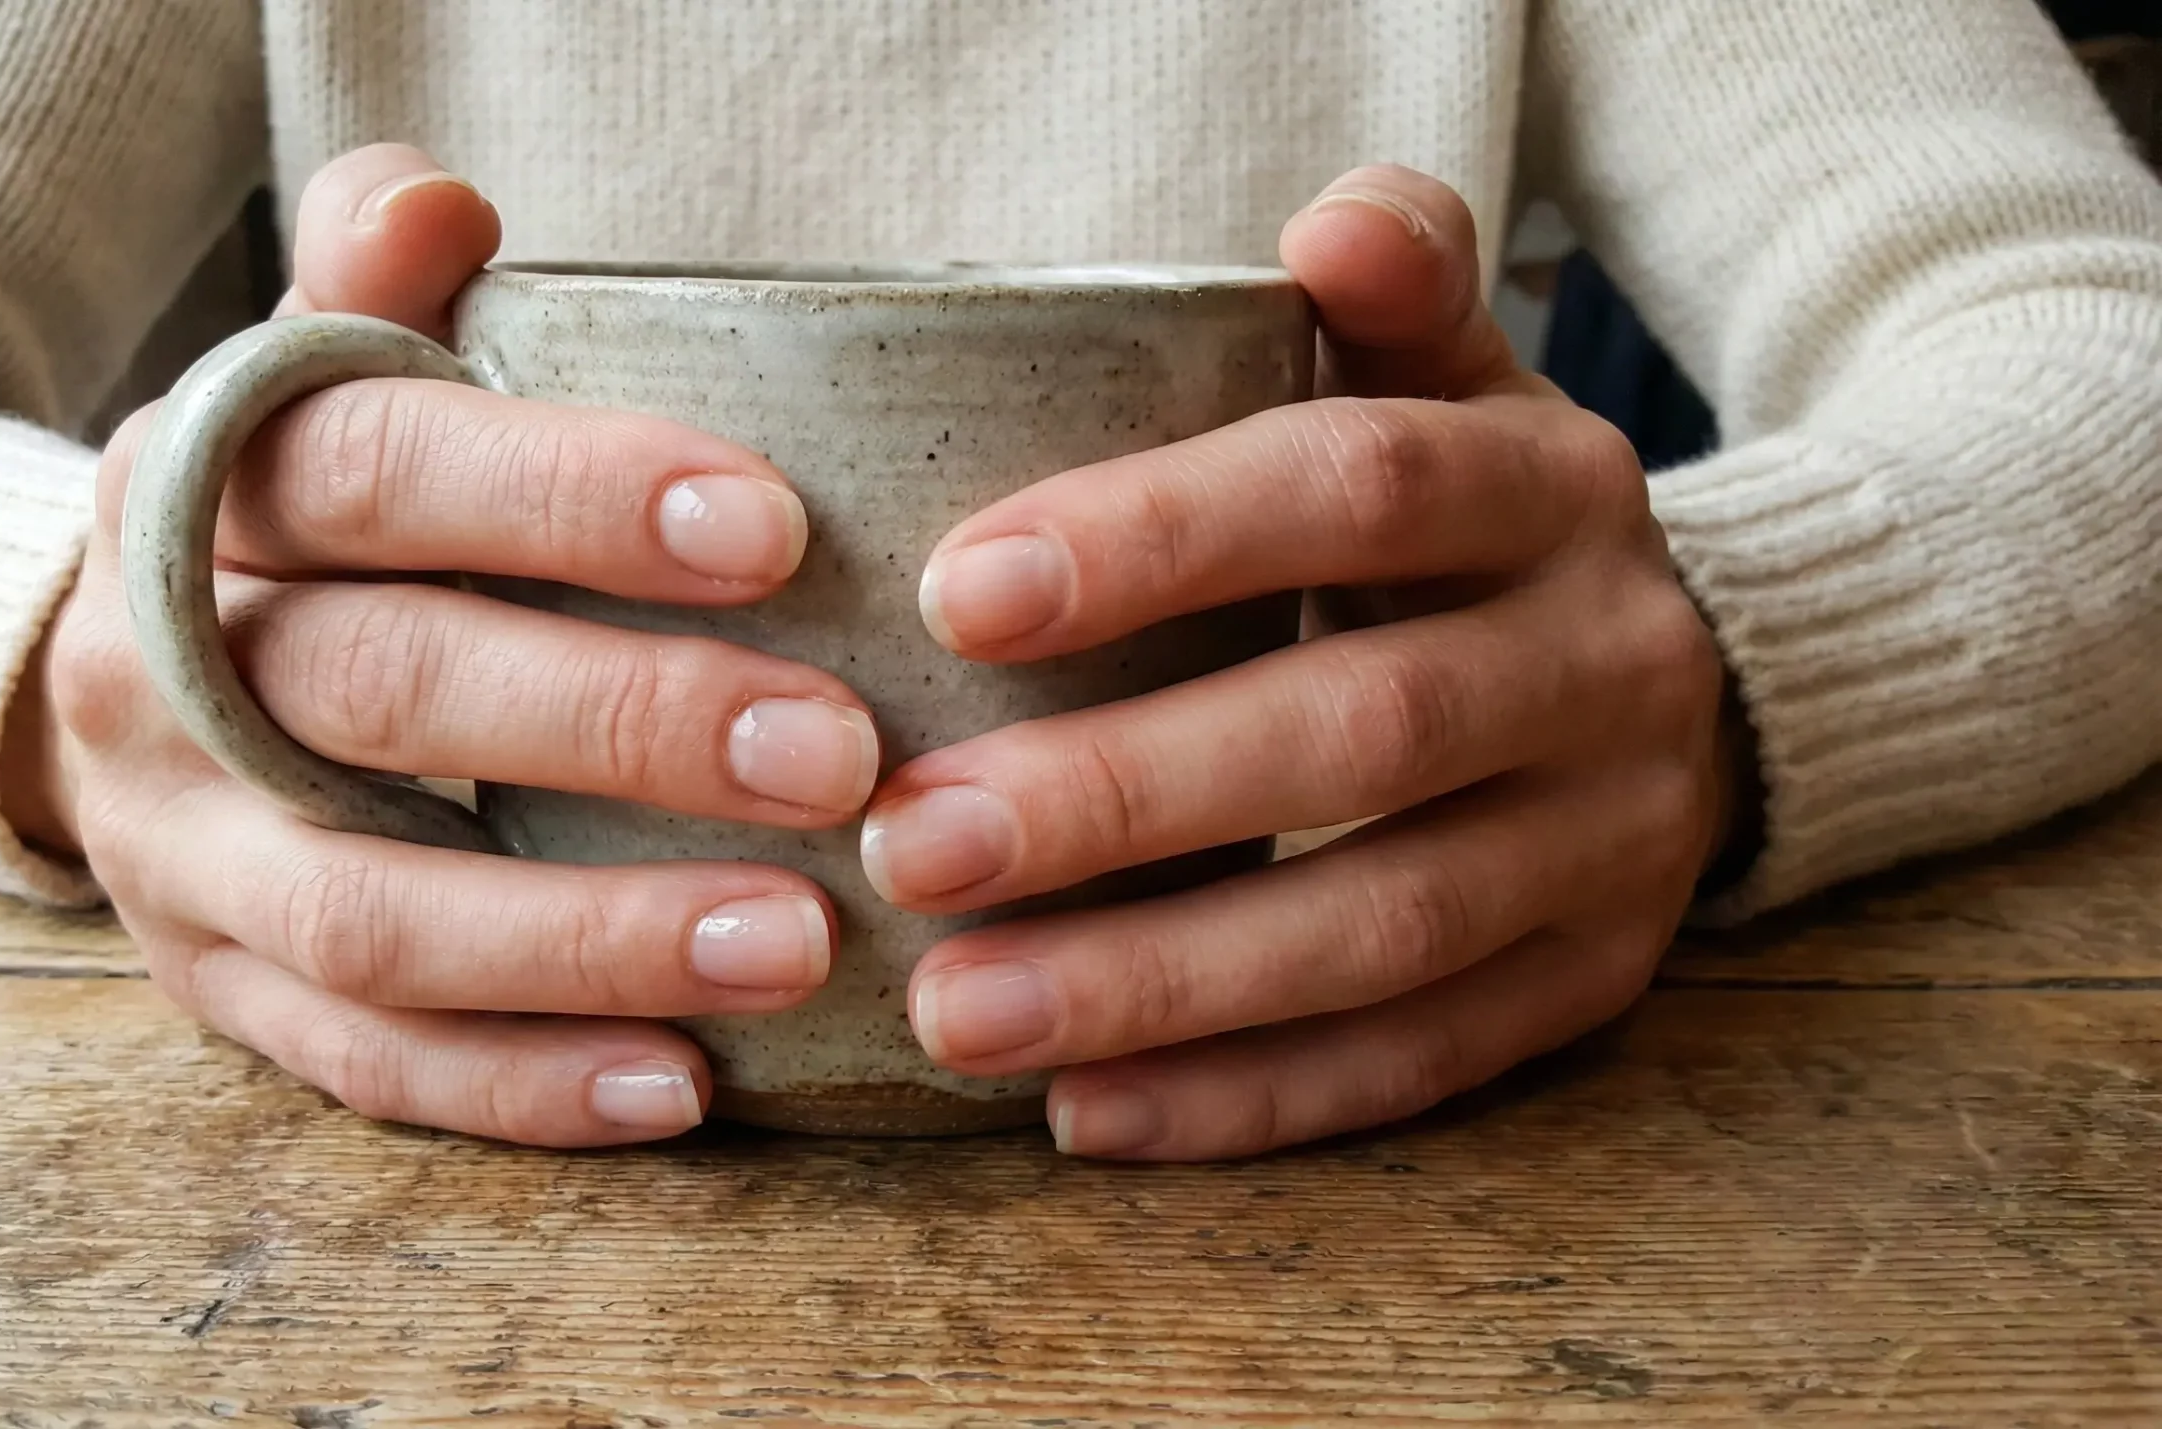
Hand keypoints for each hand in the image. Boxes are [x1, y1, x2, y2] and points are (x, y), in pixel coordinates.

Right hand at [1, 144, 878, 1145]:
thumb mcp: (314, 375)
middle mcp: (158, 670)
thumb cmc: (304, 518)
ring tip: (796, 942)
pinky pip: (367, 1061)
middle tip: (838, 756)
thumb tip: (442, 204)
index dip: (565, 494)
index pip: (371, 467)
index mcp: (196, 484)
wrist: (120, 671)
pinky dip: (525, 1084)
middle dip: (623, 724)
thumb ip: (373, 286)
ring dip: (594, 940)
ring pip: (376, 916)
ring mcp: (176, 852)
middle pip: (387, 694)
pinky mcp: (216, 991)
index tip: (775, 528)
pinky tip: (680, 1082)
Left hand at [869, 165, 1741, 1160]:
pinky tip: (1087, 1113)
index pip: (1361, 486)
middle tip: (910, 847)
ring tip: (958, 1012)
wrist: (1688, 675)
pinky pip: (1422, 1062)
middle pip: (1361, 728)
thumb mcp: (1452, 386)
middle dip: (1124, 797)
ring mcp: (1618, 839)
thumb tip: (1328, 217)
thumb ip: (1391, 299)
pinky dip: (1250, 1098)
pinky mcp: (1595, 981)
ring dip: (1160, 983)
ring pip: (1384, 926)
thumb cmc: (1471, 527)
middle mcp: (1606, 659)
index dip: (1163, 538)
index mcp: (1549, 486)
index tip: (957, 597)